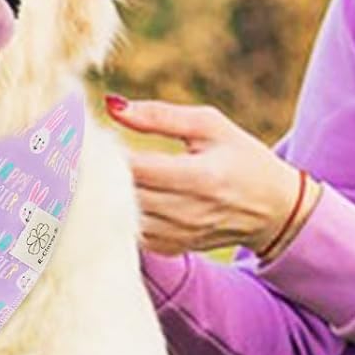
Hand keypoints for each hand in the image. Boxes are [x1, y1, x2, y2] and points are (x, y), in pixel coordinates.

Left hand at [103, 95, 305, 256]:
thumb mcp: (211, 126)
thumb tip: (112, 105)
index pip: (133, 167)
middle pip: (121, 194)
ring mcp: (178, 235)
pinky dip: (119, 213)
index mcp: (199, 177)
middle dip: (97, 172)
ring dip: (103, 195)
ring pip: (120, 216)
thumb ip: (160, 116)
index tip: (88, 136)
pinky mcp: (171, 249)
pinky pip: (131, 232)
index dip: (104, 152)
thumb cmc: (243, 159)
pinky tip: (115, 194)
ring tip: (93, 172)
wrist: (274, 210)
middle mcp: (187, 212)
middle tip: (80, 151)